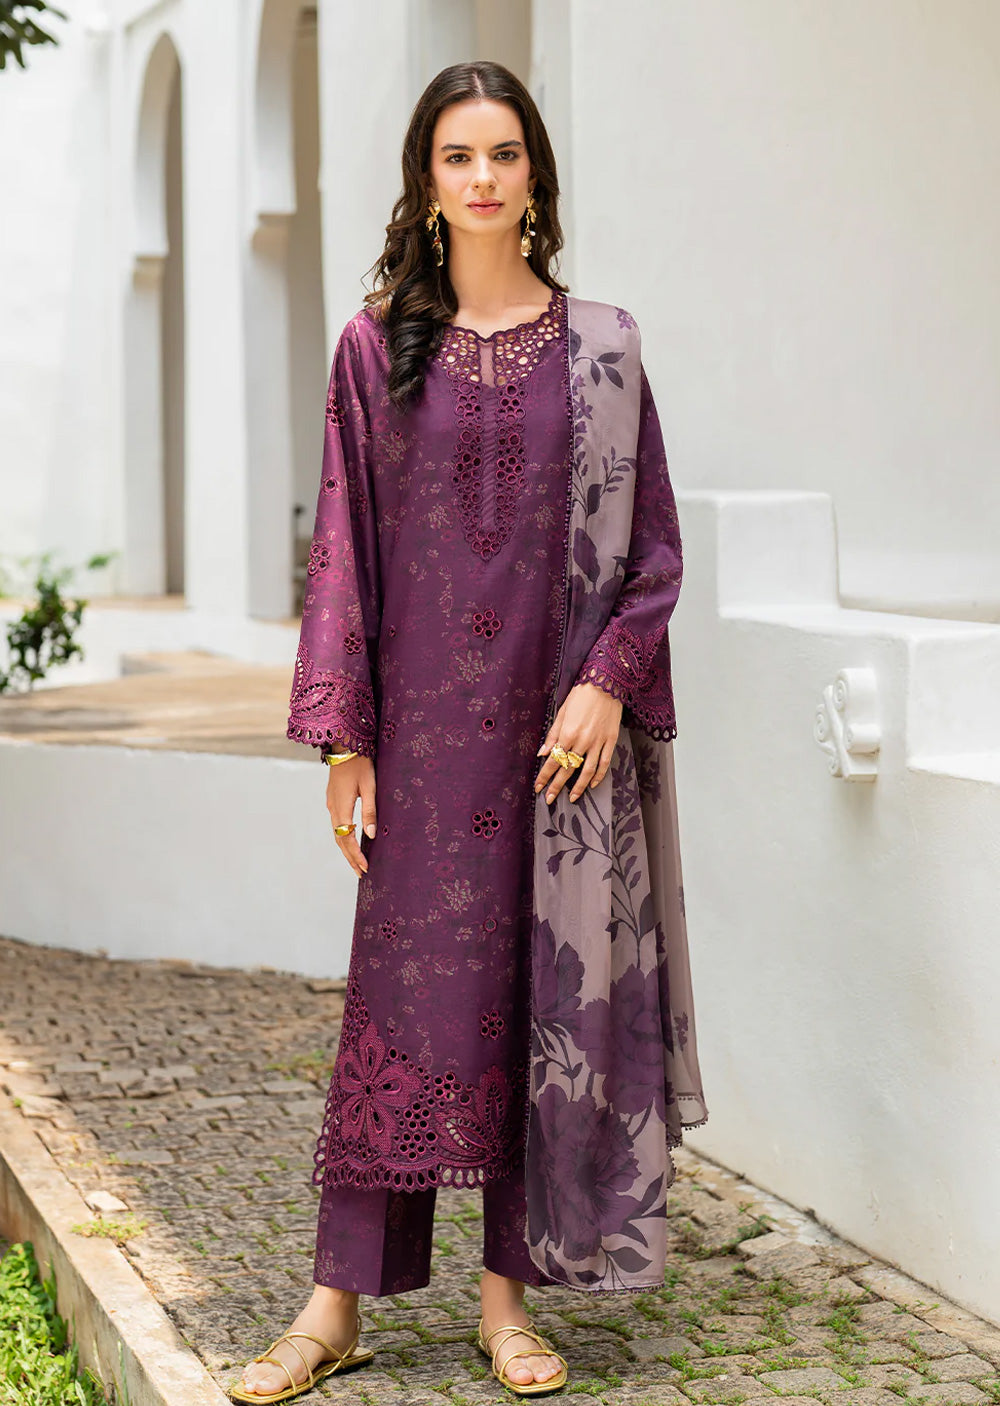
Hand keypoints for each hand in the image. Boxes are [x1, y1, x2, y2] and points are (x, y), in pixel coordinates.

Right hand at [326, 754, 375, 876]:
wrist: (344, 744)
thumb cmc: (360, 763)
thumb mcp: (370, 786)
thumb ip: (369, 811)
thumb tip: (370, 835)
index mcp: (341, 806)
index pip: (346, 838)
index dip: (355, 855)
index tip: (365, 868)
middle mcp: (333, 807)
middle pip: (340, 839)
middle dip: (350, 857)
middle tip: (361, 873)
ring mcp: (331, 802)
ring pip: (337, 832)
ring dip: (346, 848)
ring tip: (357, 862)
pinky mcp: (333, 798)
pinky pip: (337, 822)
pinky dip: (343, 836)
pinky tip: (350, 839)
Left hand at [533, 683, 621, 804]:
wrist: (606, 683)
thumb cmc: (581, 695)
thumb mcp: (562, 712)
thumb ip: (552, 735)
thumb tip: (542, 753)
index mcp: (567, 734)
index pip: (553, 761)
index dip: (545, 776)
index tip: (538, 787)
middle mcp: (582, 741)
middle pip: (568, 769)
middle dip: (556, 786)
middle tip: (549, 799)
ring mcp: (598, 742)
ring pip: (587, 771)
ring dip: (578, 787)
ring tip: (572, 799)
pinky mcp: (610, 740)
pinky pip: (604, 763)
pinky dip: (599, 776)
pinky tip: (592, 785)